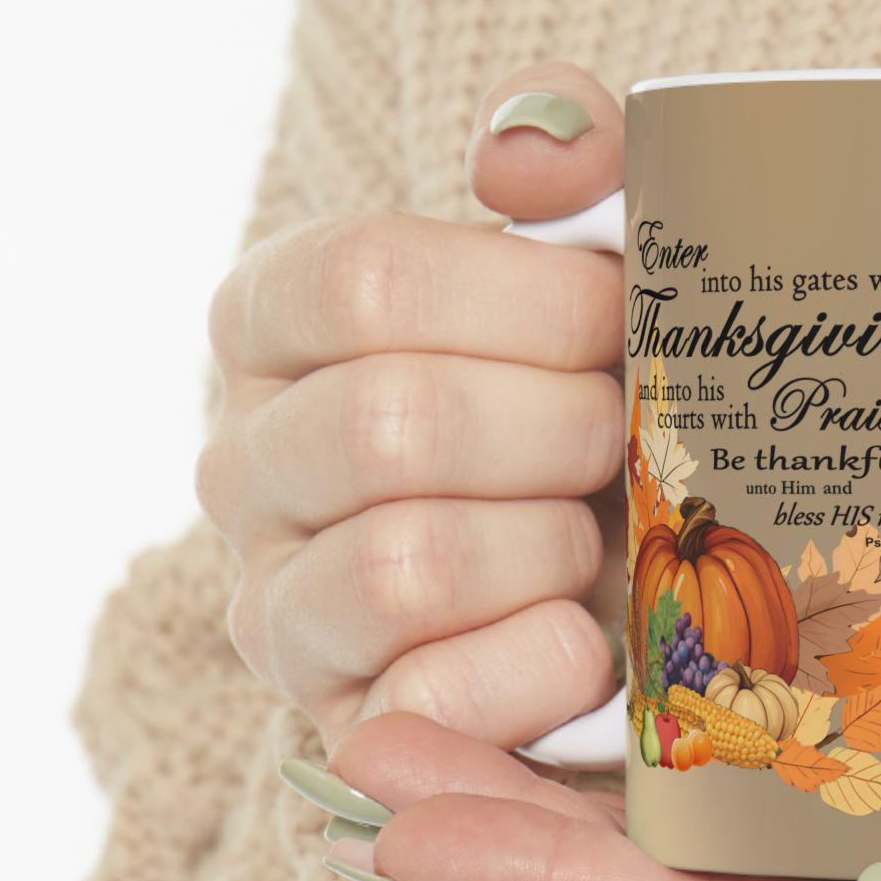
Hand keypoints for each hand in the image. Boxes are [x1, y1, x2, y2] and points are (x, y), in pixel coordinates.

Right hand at [199, 63, 627, 750]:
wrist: (635, 571)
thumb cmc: (604, 393)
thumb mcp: (601, 256)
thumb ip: (572, 158)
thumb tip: (523, 154)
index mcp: (278, 322)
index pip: (362, 280)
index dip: (527, 301)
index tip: (619, 317)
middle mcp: (245, 462)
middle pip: (391, 424)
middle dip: (561, 431)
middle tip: (627, 437)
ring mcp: (279, 606)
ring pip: (405, 565)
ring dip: (552, 547)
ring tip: (603, 537)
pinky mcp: (344, 726)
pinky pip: (431, 700)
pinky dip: (544, 664)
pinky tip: (592, 637)